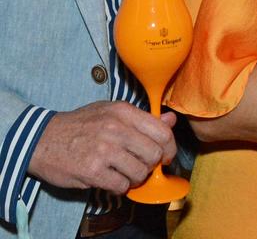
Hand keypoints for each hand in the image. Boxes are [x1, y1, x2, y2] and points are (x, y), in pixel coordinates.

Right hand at [28, 101, 176, 192]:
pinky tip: (113, 180)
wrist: (43, 139)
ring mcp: (104, 150)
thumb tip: (171, 120)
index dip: (169, 147)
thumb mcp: (112, 112)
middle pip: (154, 154)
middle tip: (143, 165)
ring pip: (140, 172)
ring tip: (126, 173)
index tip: (165, 155)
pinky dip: (121, 187)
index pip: (162, 131)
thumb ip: (143, 118)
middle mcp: (116, 129)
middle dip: (152, 164)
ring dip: (136, 177)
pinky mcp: (92, 171)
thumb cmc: (81, 124)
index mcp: (124, 112)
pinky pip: (121, 185)